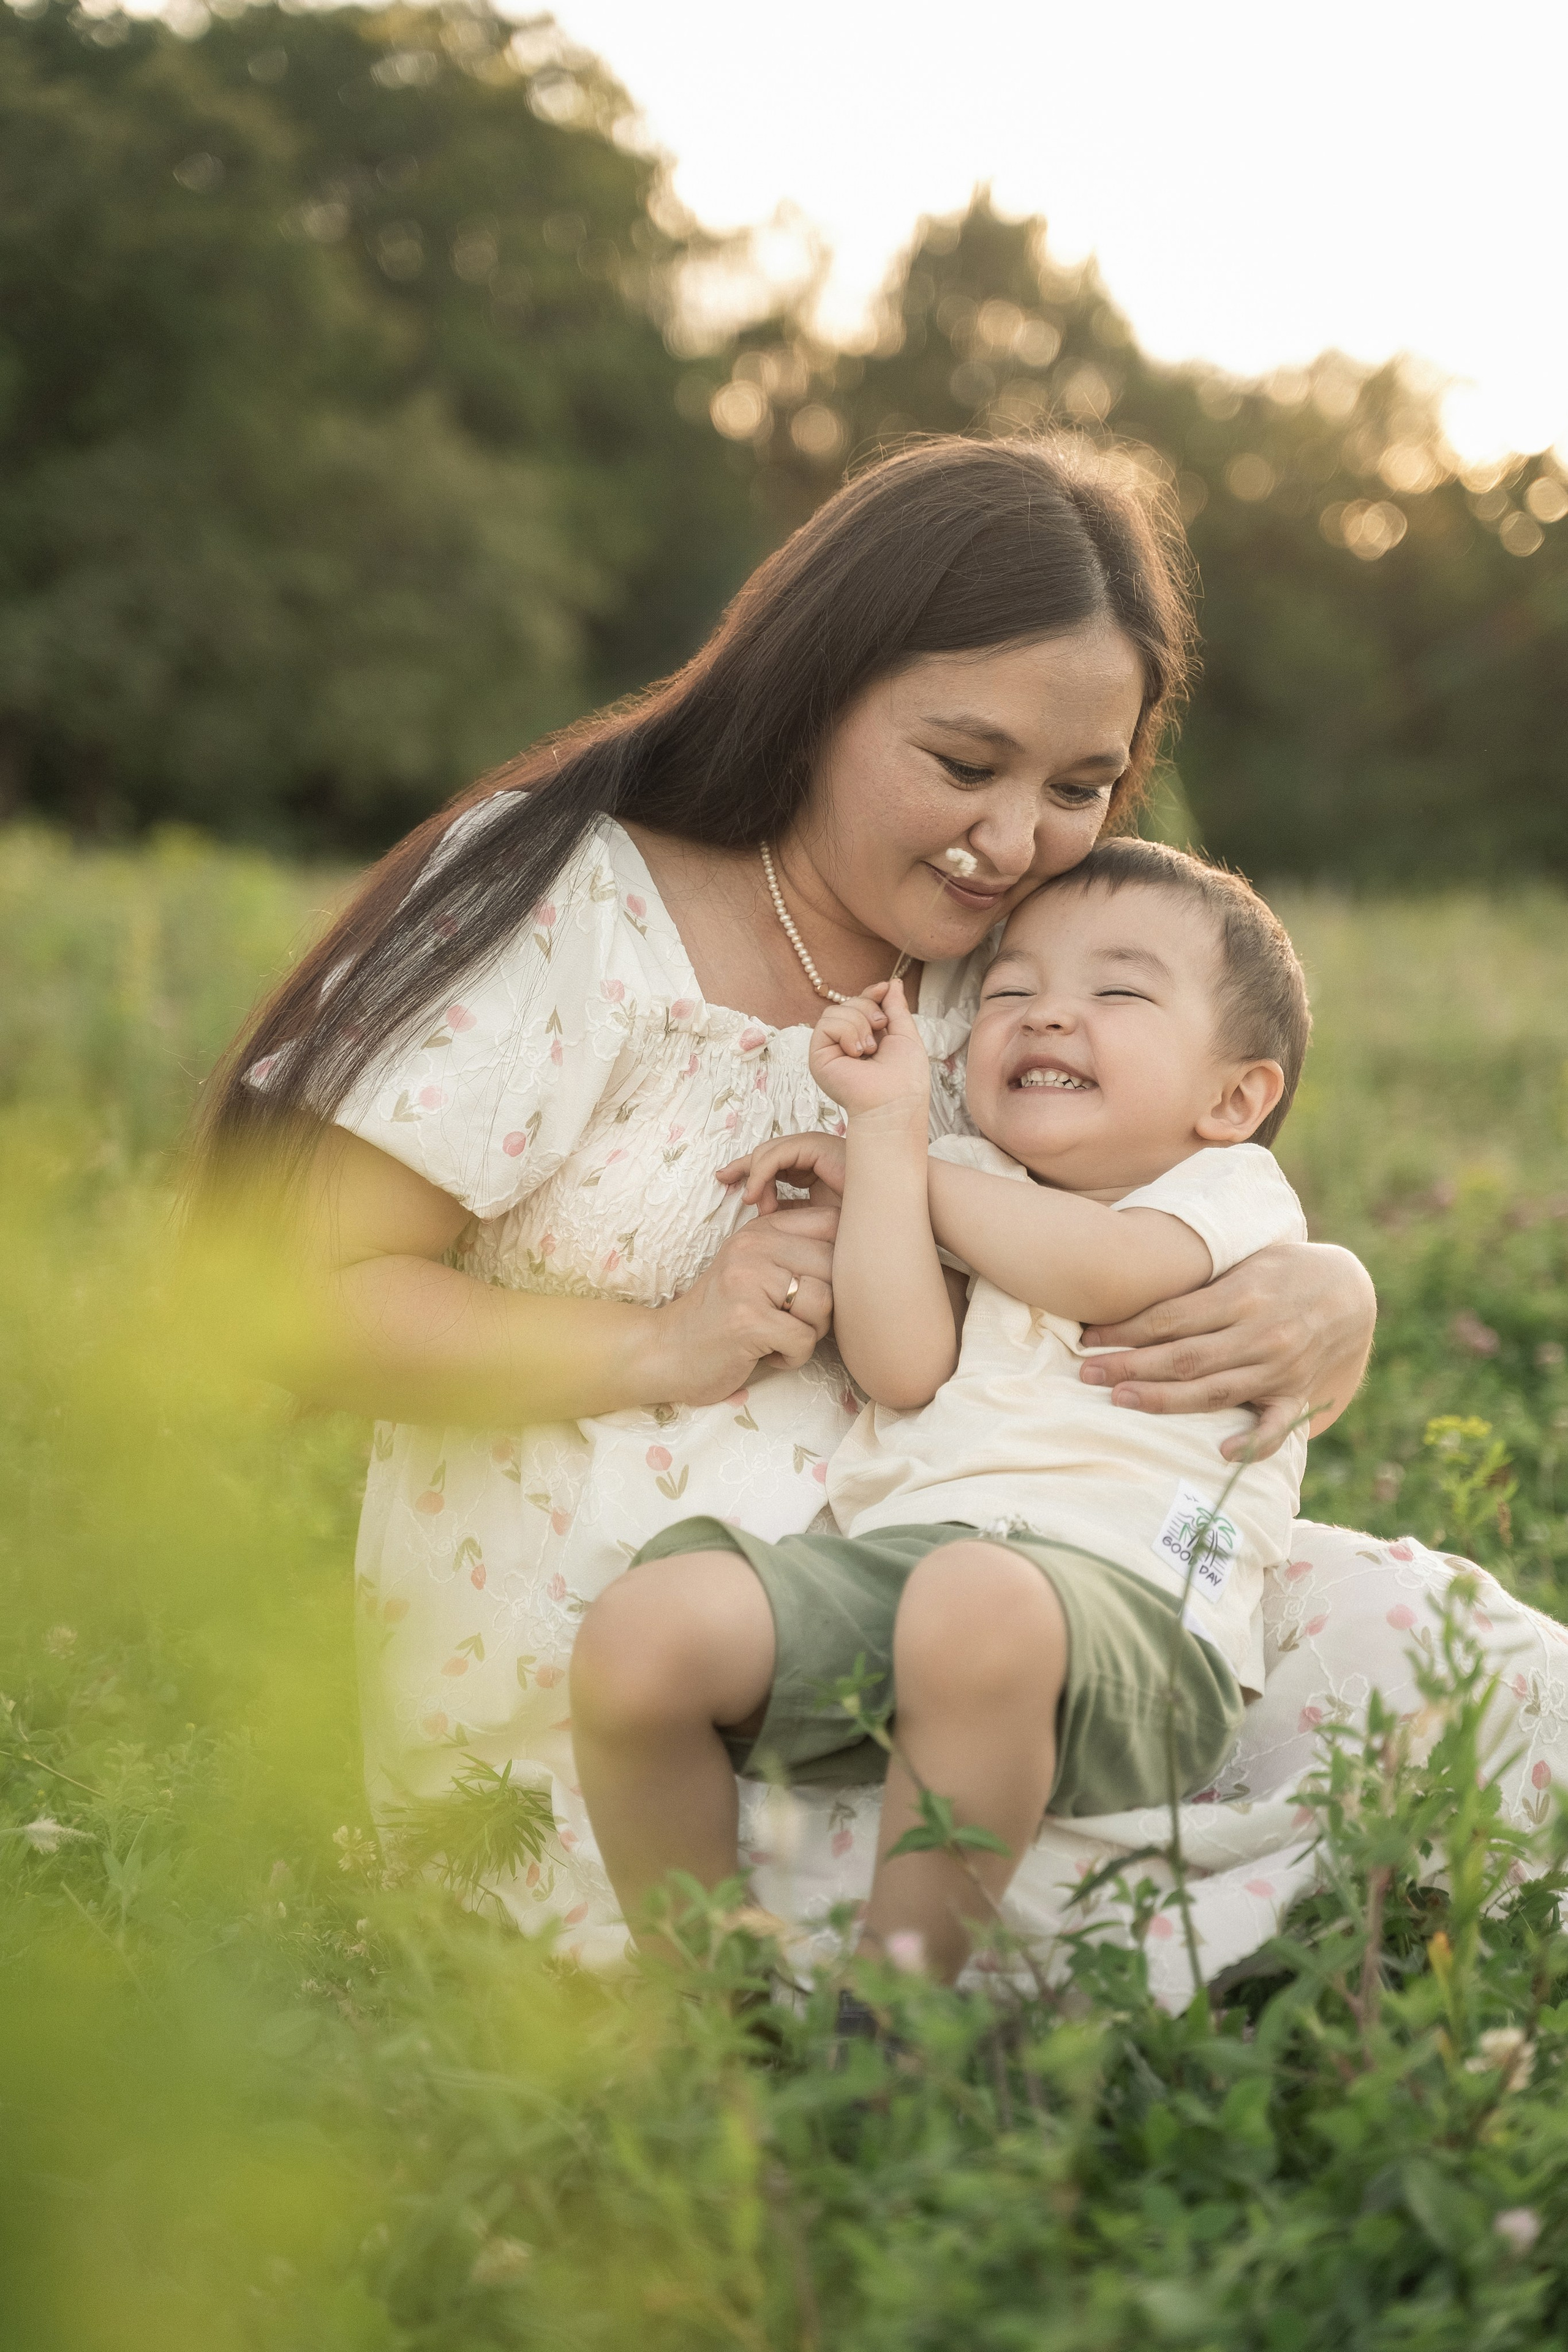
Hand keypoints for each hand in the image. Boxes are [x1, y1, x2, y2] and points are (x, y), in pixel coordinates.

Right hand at [647, 1201, 837, 1404]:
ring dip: (809, 1332)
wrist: (667, 1351)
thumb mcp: (756, 1271)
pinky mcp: (747, 1320)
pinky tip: (766, 1353)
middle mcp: (753, 1245)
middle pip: (835, 1266)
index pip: (831, 1223)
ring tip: (777, 1335)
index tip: (817, 1287)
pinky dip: (791, 1357)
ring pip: (824, 1303)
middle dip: (825, 1305)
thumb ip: (796, 1253)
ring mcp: (748, 1280)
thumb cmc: (723, 1317)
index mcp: (761, 1229)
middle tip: (792, 1321)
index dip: (843, 1259)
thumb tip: (863, 1249)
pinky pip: (804, 1340)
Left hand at [717, 1131, 847, 1214]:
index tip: (731, 1186)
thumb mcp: (813, 1222)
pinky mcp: (819, 1146)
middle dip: (743, 1166)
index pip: (775, 1165)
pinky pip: (779, 1155)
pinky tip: (757, 1196)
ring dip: (755, 1177)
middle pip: (768, 1153)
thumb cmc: (856, 1226)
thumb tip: (763, 1213)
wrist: (884, 1223)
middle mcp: (815, 1155)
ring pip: (771, 1152)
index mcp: (814, 1170)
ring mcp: (818, 1148)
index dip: (752, 1174)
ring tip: (753, 1203)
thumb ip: (790, 1213)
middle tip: (723, 1178)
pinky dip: (762, 1173)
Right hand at [808, 976, 929, 1120]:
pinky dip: (846, 1032)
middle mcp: (846, 1043)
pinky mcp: (818, 1056)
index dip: (870, 994)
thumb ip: (896, 1008)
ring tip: (869, 1049)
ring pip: (835, 1011)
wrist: (894, 1103)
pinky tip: (856, 1053)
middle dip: (868, 1009)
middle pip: (848, 1003)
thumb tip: (891, 982)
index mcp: (867, 1038)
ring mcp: (831, 1050)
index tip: (883, 989)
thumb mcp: (905, 1034)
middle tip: (880, 1029)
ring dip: (858, 1023)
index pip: (861, 1004)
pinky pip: (826, 1023)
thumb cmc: (905, 1078)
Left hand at [1078, 1241, 1375, 1460]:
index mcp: (1243, 1295)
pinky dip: (1252, 1443)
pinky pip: (1275, 1425)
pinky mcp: (1297, 1393)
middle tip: (1086, 1373)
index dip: (1125, 1330)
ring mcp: (1280, 1368)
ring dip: (1163, 1400)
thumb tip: (1138, 1292)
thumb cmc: (1283, 1269)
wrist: (1350, 1288)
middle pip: (1183, 1357)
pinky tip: (1222, 1454)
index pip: (1171, 1318)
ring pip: (1213, 1391)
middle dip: (1130, 1367)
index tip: (1089, 1337)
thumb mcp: (1245, 1260)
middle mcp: (1260, 1334)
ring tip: (1120, 1400)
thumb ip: (1201, 1283)